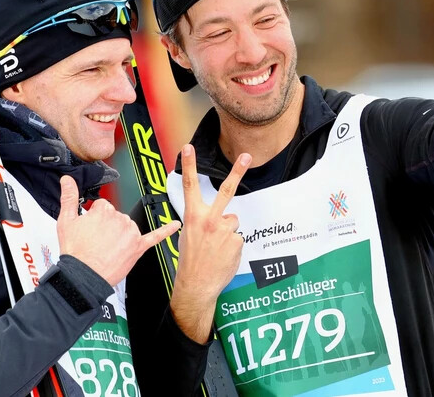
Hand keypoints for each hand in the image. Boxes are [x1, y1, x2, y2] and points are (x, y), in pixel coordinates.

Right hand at [57, 175, 179, 285]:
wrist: (84, 277)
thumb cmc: (76, 252)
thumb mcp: (66, 221)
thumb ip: (69, 197)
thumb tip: (67, 180)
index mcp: (104, 210)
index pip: (103, 207)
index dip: (95, 218)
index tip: (90, 228)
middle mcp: (121, 219)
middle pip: (116, 216)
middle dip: (107, 227)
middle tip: (96, 241)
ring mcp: (131, 233)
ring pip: (128, 227)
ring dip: (120, 234)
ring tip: (106, 248)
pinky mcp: (138, 247)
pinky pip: (155, 236)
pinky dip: (166, 231)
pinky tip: (174, 225)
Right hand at [170, 144, 250, 342]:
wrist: (196, 285)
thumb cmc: (190, 261)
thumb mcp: (187, 234)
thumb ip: (199, 220)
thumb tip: (215, 216)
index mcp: (193, 217)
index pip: (190, 186)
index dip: (189, 165)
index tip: (188, 148)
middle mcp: (209, 220)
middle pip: (225, 190)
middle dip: (237, 171)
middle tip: (246, 156)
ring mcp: (225, 231)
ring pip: (233, 221)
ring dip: (228, 231)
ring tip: (217, 247)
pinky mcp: (237, 241)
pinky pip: (238, 237)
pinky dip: (233, 245)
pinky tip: (223, 255)